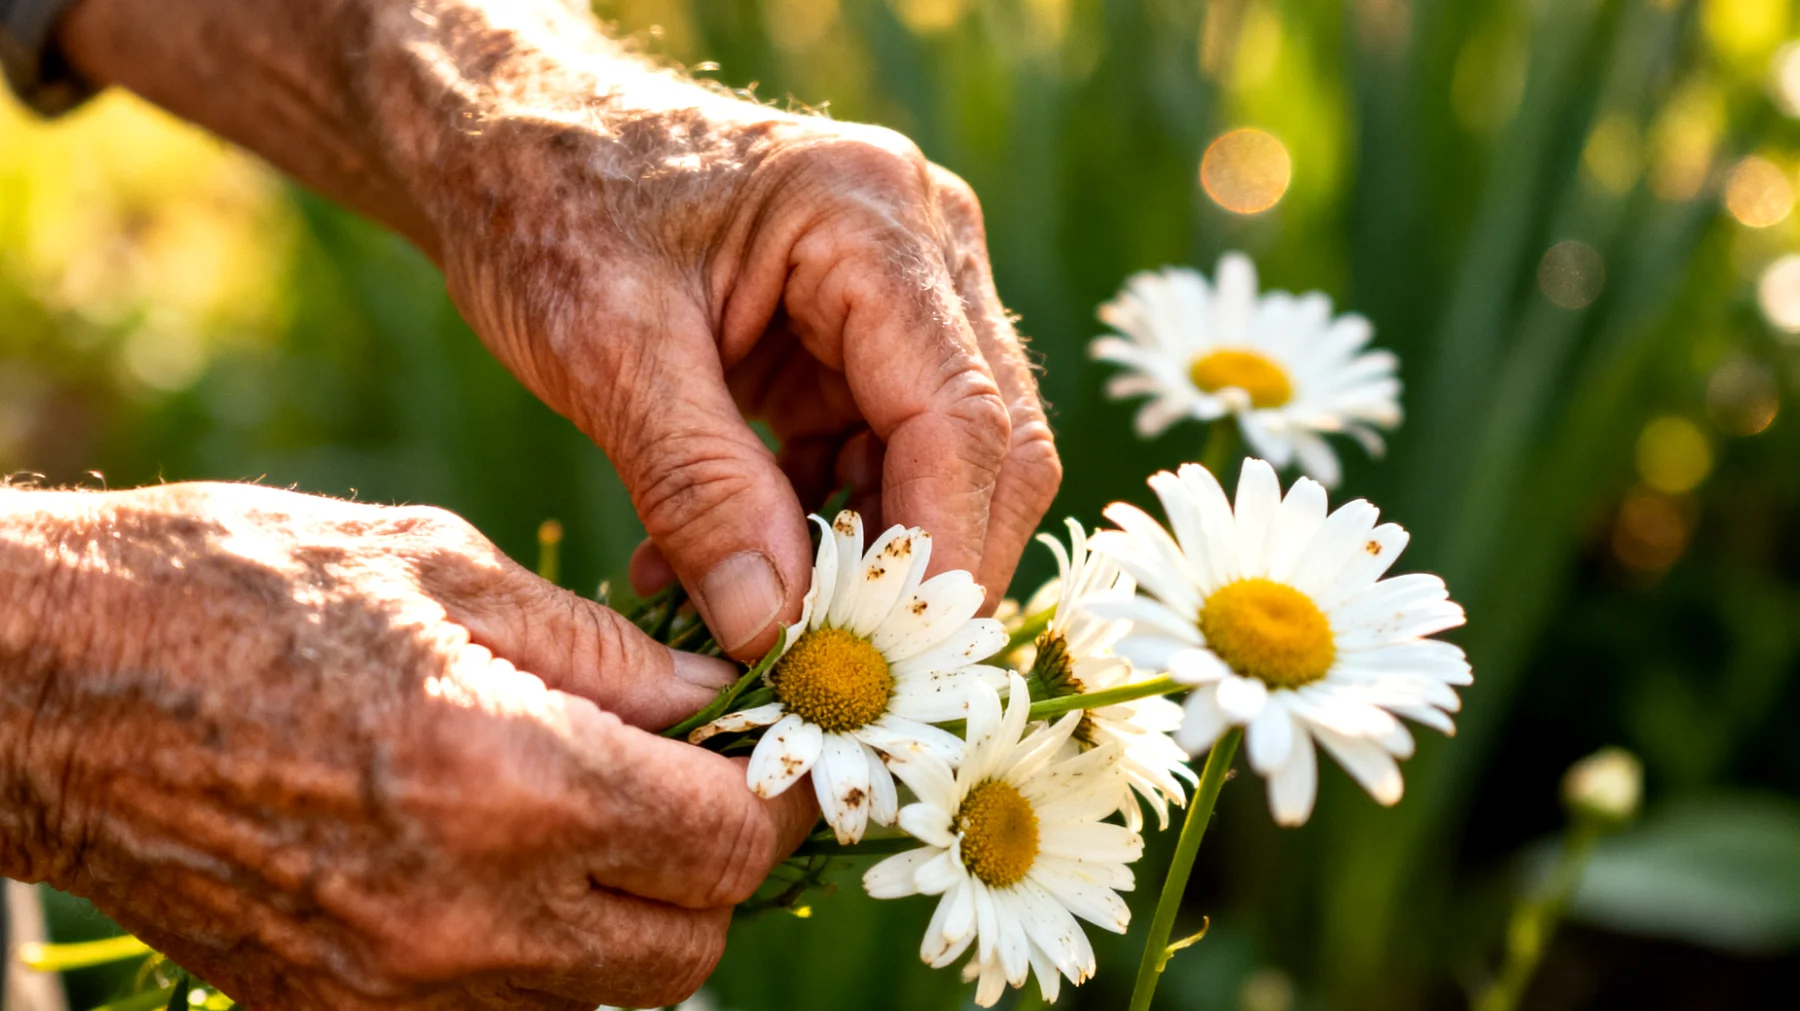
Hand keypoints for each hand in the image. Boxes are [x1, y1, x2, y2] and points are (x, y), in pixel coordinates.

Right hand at [0, 483, 814, 1009]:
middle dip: (716, 864)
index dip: (777, 792)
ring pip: (604, 995)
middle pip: (691, 946)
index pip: (729, 841)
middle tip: (690, 778)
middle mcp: (464, 911)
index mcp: (505, 777)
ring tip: (596, 813)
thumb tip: (718, 697)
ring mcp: (394, 986)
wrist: (41, 687)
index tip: (770, 744)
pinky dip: (540, 953)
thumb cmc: (232, 590)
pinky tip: (503, 859)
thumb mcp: (440, 567)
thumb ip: (603, 651)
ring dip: (634, 916)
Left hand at [428, 71, 1061, 660]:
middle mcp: (922, 242)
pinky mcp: (861, 334)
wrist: (509, 143)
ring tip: (750, 626)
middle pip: (985, 444)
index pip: (962, 413)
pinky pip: (877, 452)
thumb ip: (697, 489)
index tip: (882, 664)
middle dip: (919, 569)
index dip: (937, 553)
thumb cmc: (546, 206)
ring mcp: (903, 288)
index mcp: (869, 216)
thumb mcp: (604, 349)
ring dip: (860, 557)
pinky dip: (816, 526)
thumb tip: (771, 632)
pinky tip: (727, 573)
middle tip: (840, 673)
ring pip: (941, 461)